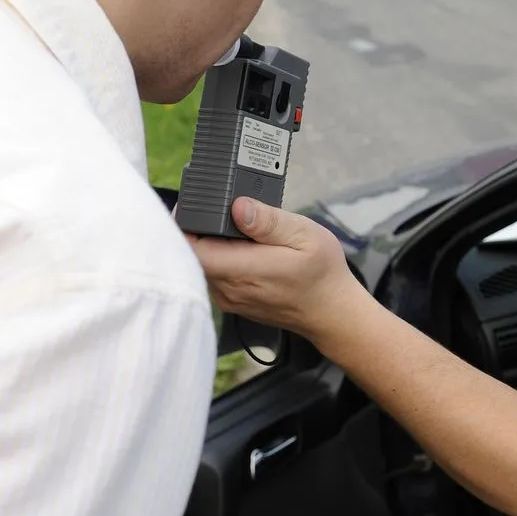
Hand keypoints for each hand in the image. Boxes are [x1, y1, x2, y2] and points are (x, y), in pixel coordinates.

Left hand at [186, 197, 365, 341]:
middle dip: (200, 229)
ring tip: (240, 230)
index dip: (184, 223)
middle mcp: (227, 288)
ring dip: (213, 244)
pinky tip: (245, 250)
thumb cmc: (322, 273)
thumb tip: (238, 207)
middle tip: (224, 210)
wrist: (332, 311)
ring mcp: (227, 298)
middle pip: (191, 254)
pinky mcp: (231, 301)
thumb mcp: (304, 236)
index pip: (190, 247)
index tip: (195, 204)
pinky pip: (213, 274)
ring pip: (201, 264)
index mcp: (242, 270)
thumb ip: (268, 221)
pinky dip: (222, 258)